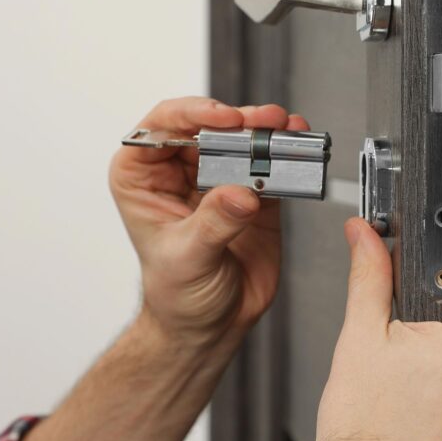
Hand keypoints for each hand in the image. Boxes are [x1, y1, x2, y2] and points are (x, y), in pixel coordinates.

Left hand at [109, 97, 309, 343]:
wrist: (211, 325)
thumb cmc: (177, 295)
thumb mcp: (187, 259)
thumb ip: (213, 223)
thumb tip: (240, 193)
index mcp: (143, 178)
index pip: (159, 128)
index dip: (191, 115)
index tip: (222, 120)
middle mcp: (179, 171)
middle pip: (207, 126)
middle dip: (238, 120)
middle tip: (263, 123)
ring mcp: (219, 179)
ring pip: (240, 139)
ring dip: (266, 130)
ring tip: (285, 128)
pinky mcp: (254, 191)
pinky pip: (270, 163)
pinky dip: (286, 152)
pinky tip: (298, 146)